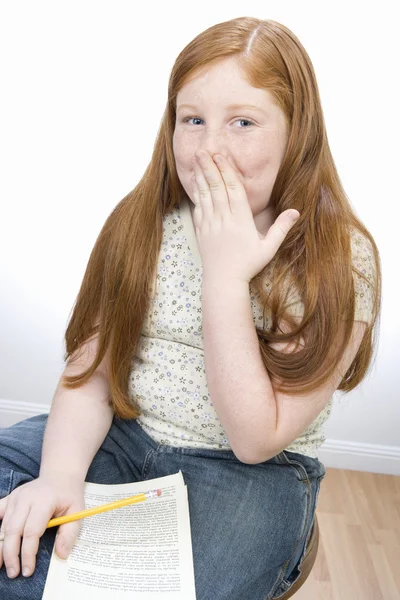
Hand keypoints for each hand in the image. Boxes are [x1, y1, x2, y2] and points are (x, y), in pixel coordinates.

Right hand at [0, 473, 84, 577]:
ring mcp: (15, 497)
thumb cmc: (68, 496)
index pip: (32, 531)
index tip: (28, 570)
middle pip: (13, 531)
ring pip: (3, 526)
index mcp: (44, 501)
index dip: (28, 553)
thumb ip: (69, 533)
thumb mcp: (77, 512)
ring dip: (1, 548)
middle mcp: (26, 498)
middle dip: (11, 555)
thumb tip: (61, 555)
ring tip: (2, 566)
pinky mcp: (9, 498)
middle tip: (14, 573)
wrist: (60, 476)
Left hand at [190, 150, 299, 282]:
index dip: (227, 170)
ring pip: (205, 194)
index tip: (221, 155)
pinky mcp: (201, 231)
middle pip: (216, 187)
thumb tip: (296, 211)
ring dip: (201, 175)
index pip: (233, 189)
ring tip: (197, 159)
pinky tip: (195, 182)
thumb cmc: (248, 265)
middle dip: (210, 166)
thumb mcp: (268, 248)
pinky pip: (198, 207)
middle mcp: (223, 219)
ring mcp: (210, 224)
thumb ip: (281, 228)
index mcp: (240, 220)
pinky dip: (197, 193)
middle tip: (204, 150)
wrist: (223, 281)